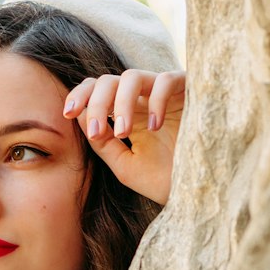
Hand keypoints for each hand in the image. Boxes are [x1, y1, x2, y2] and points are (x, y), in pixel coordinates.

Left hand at [63, 68, 184, 204]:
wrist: (202, 194)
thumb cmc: (167, 182)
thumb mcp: (125, 166)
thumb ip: (102, 144)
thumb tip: (79, 115)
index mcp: (129, 115)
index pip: (99, 91)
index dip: (81, 95)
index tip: (67, 113)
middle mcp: (145, 101)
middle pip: (109, 80)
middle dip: (96, 103)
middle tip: (96, 132)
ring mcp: (167, 95)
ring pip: (133, 76)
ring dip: (120, 103)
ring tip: (123, 133)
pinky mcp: (190, 92)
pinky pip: (166, 80)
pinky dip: (156, 101)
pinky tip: (155, 127)